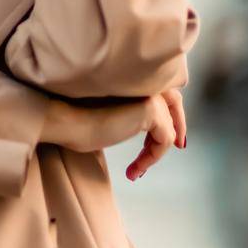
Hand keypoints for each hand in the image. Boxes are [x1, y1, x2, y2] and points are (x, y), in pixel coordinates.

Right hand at [38, 88, 186, 179]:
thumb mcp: (110, 115)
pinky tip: (134, 169)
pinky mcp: (151, 109)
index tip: (174, 137)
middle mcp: (145, 81)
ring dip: (157, 150)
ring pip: (169, 126)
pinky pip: (165, 140)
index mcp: (134, 78)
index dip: (171, 113)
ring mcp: (150, 93)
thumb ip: (131, 113)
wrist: (66, 120)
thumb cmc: (77, 121)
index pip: (162, 91)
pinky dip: (152, 157)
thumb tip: (152, 130)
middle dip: (178, 125)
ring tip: (137, 168)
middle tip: (180, 146)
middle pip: (174, 101)